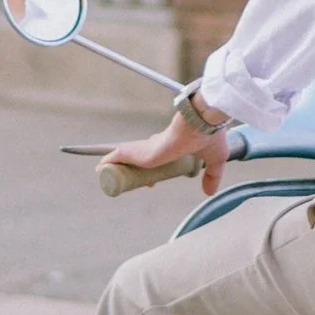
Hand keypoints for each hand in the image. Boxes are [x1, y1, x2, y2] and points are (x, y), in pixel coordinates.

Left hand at [94, 107, 229, 201]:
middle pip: (139, 158)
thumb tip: (209, 193)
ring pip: (127, 158)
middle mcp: (157, 144)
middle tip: (129, 182)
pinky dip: (109, 162)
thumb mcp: (215, 159)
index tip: (150, 182)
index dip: (151, 170)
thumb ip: (213, 176)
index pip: (156, 156)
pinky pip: (119, 156)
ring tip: (106, 175)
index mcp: (172, 145)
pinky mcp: (141, 152)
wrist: (202, 121)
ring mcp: (148, 147)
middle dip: (132, 171)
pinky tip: (99, 168)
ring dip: (117, 167)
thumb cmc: (209, 135)